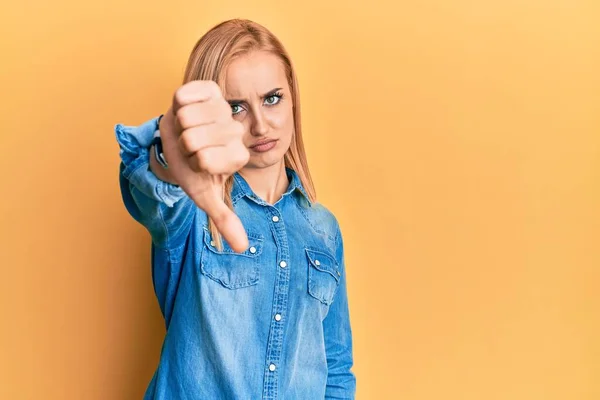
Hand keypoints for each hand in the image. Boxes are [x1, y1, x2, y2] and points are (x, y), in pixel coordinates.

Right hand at [159, 80, 249, 252]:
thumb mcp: (205, 195)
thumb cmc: (191, 169)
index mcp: (237, 155)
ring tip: (188, 130)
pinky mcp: (210, 89)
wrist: (178, 140)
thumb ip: (224, 220)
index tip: (199, 162)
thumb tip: (242, 248)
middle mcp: (235, 130)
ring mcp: (224, 108)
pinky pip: (184, 94)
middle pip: (193, 138)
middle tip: (191, 146)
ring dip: (179, 126)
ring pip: (187, 117)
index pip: (204, 159)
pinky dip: (178, 105)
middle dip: (183, 145)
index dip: (191, 162)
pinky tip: (187, 110)